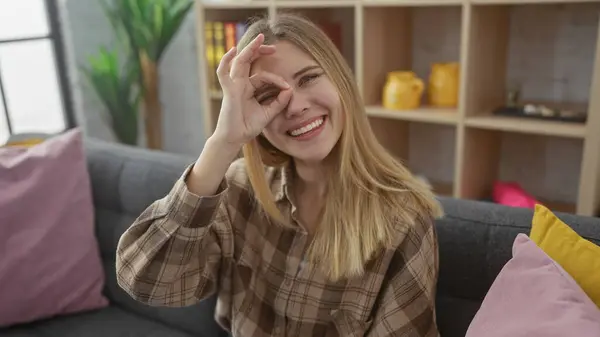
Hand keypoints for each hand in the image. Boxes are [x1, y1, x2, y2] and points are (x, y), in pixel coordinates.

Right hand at [212, 33, 292, 147]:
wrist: (236, 138)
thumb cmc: (248, 126)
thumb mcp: (269, 113)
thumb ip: (279, 102)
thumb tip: (290, 89)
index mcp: (250, 88)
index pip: (264, 76)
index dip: (277, 80)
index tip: (288, 88)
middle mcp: (241, 84)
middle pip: (250, 61)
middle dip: (260, 51)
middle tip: (274, 47)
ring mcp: (234, 85)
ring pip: (240, 62)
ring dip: (249, 49)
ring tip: (259, 39)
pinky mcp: (228, 90)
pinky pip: (223, 73)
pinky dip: (226, 61)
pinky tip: (233, 51)